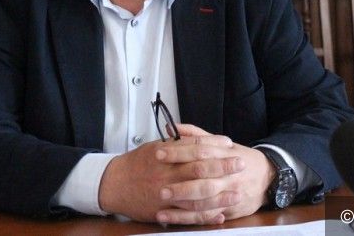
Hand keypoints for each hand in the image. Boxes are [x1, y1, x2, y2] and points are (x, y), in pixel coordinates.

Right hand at [98, 133, 243, 222]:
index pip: (194, 146)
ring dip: (219, 195)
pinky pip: (187, 216)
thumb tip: (194, 137)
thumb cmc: (135, 164)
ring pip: (196, 195)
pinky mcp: (163, 211)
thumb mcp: (153, 147)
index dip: (213, 144)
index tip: (229, 144)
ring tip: (237, 193)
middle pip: (199, 169)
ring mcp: (165, 194)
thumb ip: (174, 143)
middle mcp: (166, 174)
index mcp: (165, 155)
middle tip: (241, 164)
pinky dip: (205, 216)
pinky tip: (220, 214)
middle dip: (223, 167)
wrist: (113, 184)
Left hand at [154, 124, 274, 223]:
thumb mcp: (221, 143)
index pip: (199, 151)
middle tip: (159, 186)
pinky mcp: (229, 210)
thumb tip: (171, 127)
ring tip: (160, 204)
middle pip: (202, 178)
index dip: (178, 152)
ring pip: (204, 201)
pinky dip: (188, 219)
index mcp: (223, 154)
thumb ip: (195, 134)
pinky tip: (170, 218)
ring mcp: (228, 194)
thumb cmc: (238, 158)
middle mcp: (227, 175)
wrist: (268, 177)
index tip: (159, 153)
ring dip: (181, 204)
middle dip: (180, 184)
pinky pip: (206, 216)